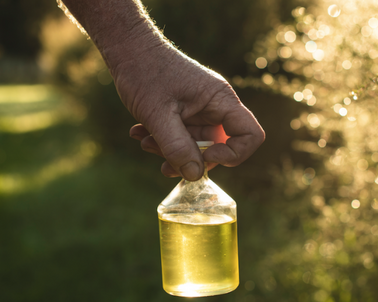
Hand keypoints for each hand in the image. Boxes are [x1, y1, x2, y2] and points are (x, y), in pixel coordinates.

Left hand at [113, 44, 264, 180]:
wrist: (127, 49)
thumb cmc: (144, 73)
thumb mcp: (158, 115)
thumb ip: (177, 147)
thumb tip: (195, 176)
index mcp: (220, 100)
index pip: (250, 134)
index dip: (233, 154)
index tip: (204, 156)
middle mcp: (215, 106)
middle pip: (218, 145)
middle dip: (190, 157)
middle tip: (162, 159)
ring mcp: (200, 109)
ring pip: (196, 144)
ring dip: (170, 150)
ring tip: (144, 141)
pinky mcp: (185, 112)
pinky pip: (182, 135)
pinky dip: (163, 141)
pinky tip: (140, 133)